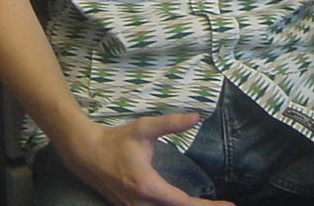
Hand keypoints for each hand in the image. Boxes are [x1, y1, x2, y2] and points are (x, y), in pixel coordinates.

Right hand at [56, 112, 234, 205]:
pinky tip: (182, 204)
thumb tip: (196, 116)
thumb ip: (171, 123)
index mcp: (148, 186)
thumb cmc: (115, 141)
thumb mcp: (144, 129)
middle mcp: (141, 204)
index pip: (183, 203)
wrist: (86, 153)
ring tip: (208, 205)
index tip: (228, 205)